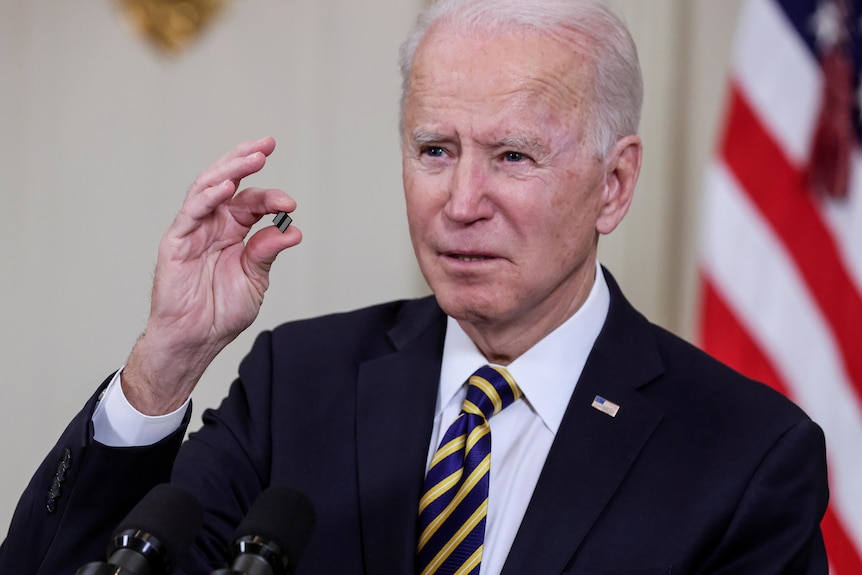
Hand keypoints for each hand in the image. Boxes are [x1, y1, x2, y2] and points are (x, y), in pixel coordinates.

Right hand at [123, 137, 301, 414]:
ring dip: (229, 170)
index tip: (291, 202)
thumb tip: (292, 230)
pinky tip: (226, 187)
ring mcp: (193, 230)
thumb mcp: (254, 279)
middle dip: (246, 160)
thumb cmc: (221, 312)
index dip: (271, 196)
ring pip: (208, 188)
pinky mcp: (176, 242)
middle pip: (228, 182)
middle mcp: (213, 225)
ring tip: (252, 157)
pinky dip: (208, 197)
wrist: (196, 339)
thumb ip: (267, 252)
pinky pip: (190, 213)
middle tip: (267, 144)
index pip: (252, 202)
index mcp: (233, 231)